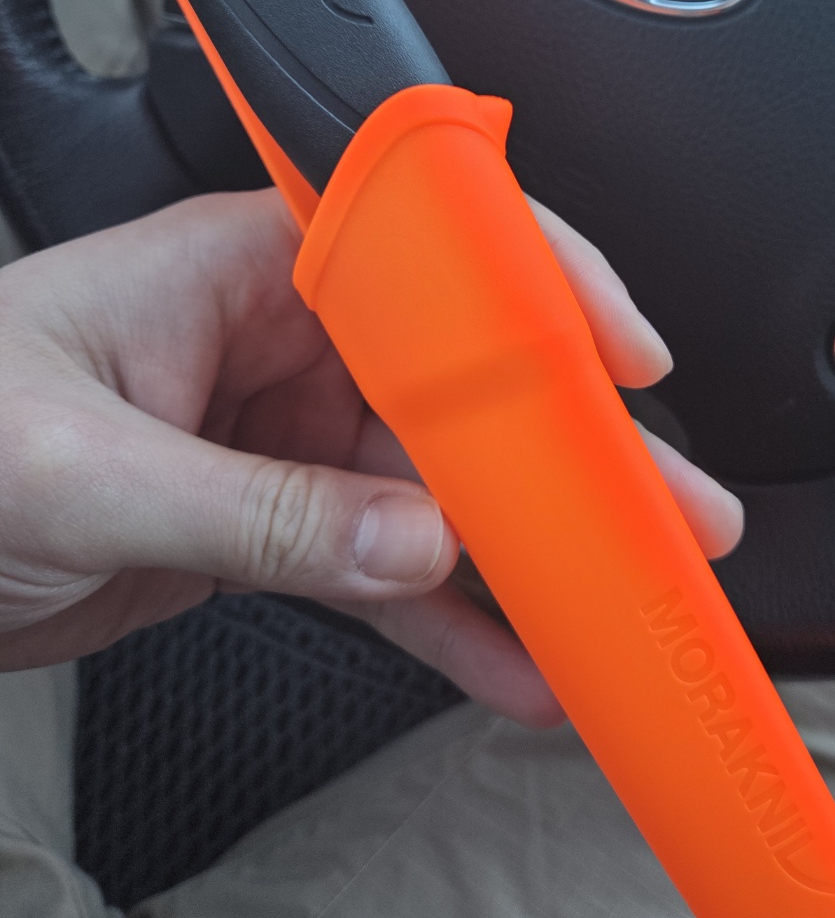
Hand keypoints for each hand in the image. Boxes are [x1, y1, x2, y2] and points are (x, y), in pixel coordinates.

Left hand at [0, 188, 742, 722]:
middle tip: (663, 506)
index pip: (424, 256)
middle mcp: (285, 340)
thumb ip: (261, 512)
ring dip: (521, 553)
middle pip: (456, 388)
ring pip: (434, 493)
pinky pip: (382, 571)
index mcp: (248, 266)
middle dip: (563, 451)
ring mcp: (286, 436)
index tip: (623, 357)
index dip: (536, 296)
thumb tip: (412, 544)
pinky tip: (507, 660)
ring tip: (610, 603)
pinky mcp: (275, 523)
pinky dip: (444, 619)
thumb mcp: (88, 468)